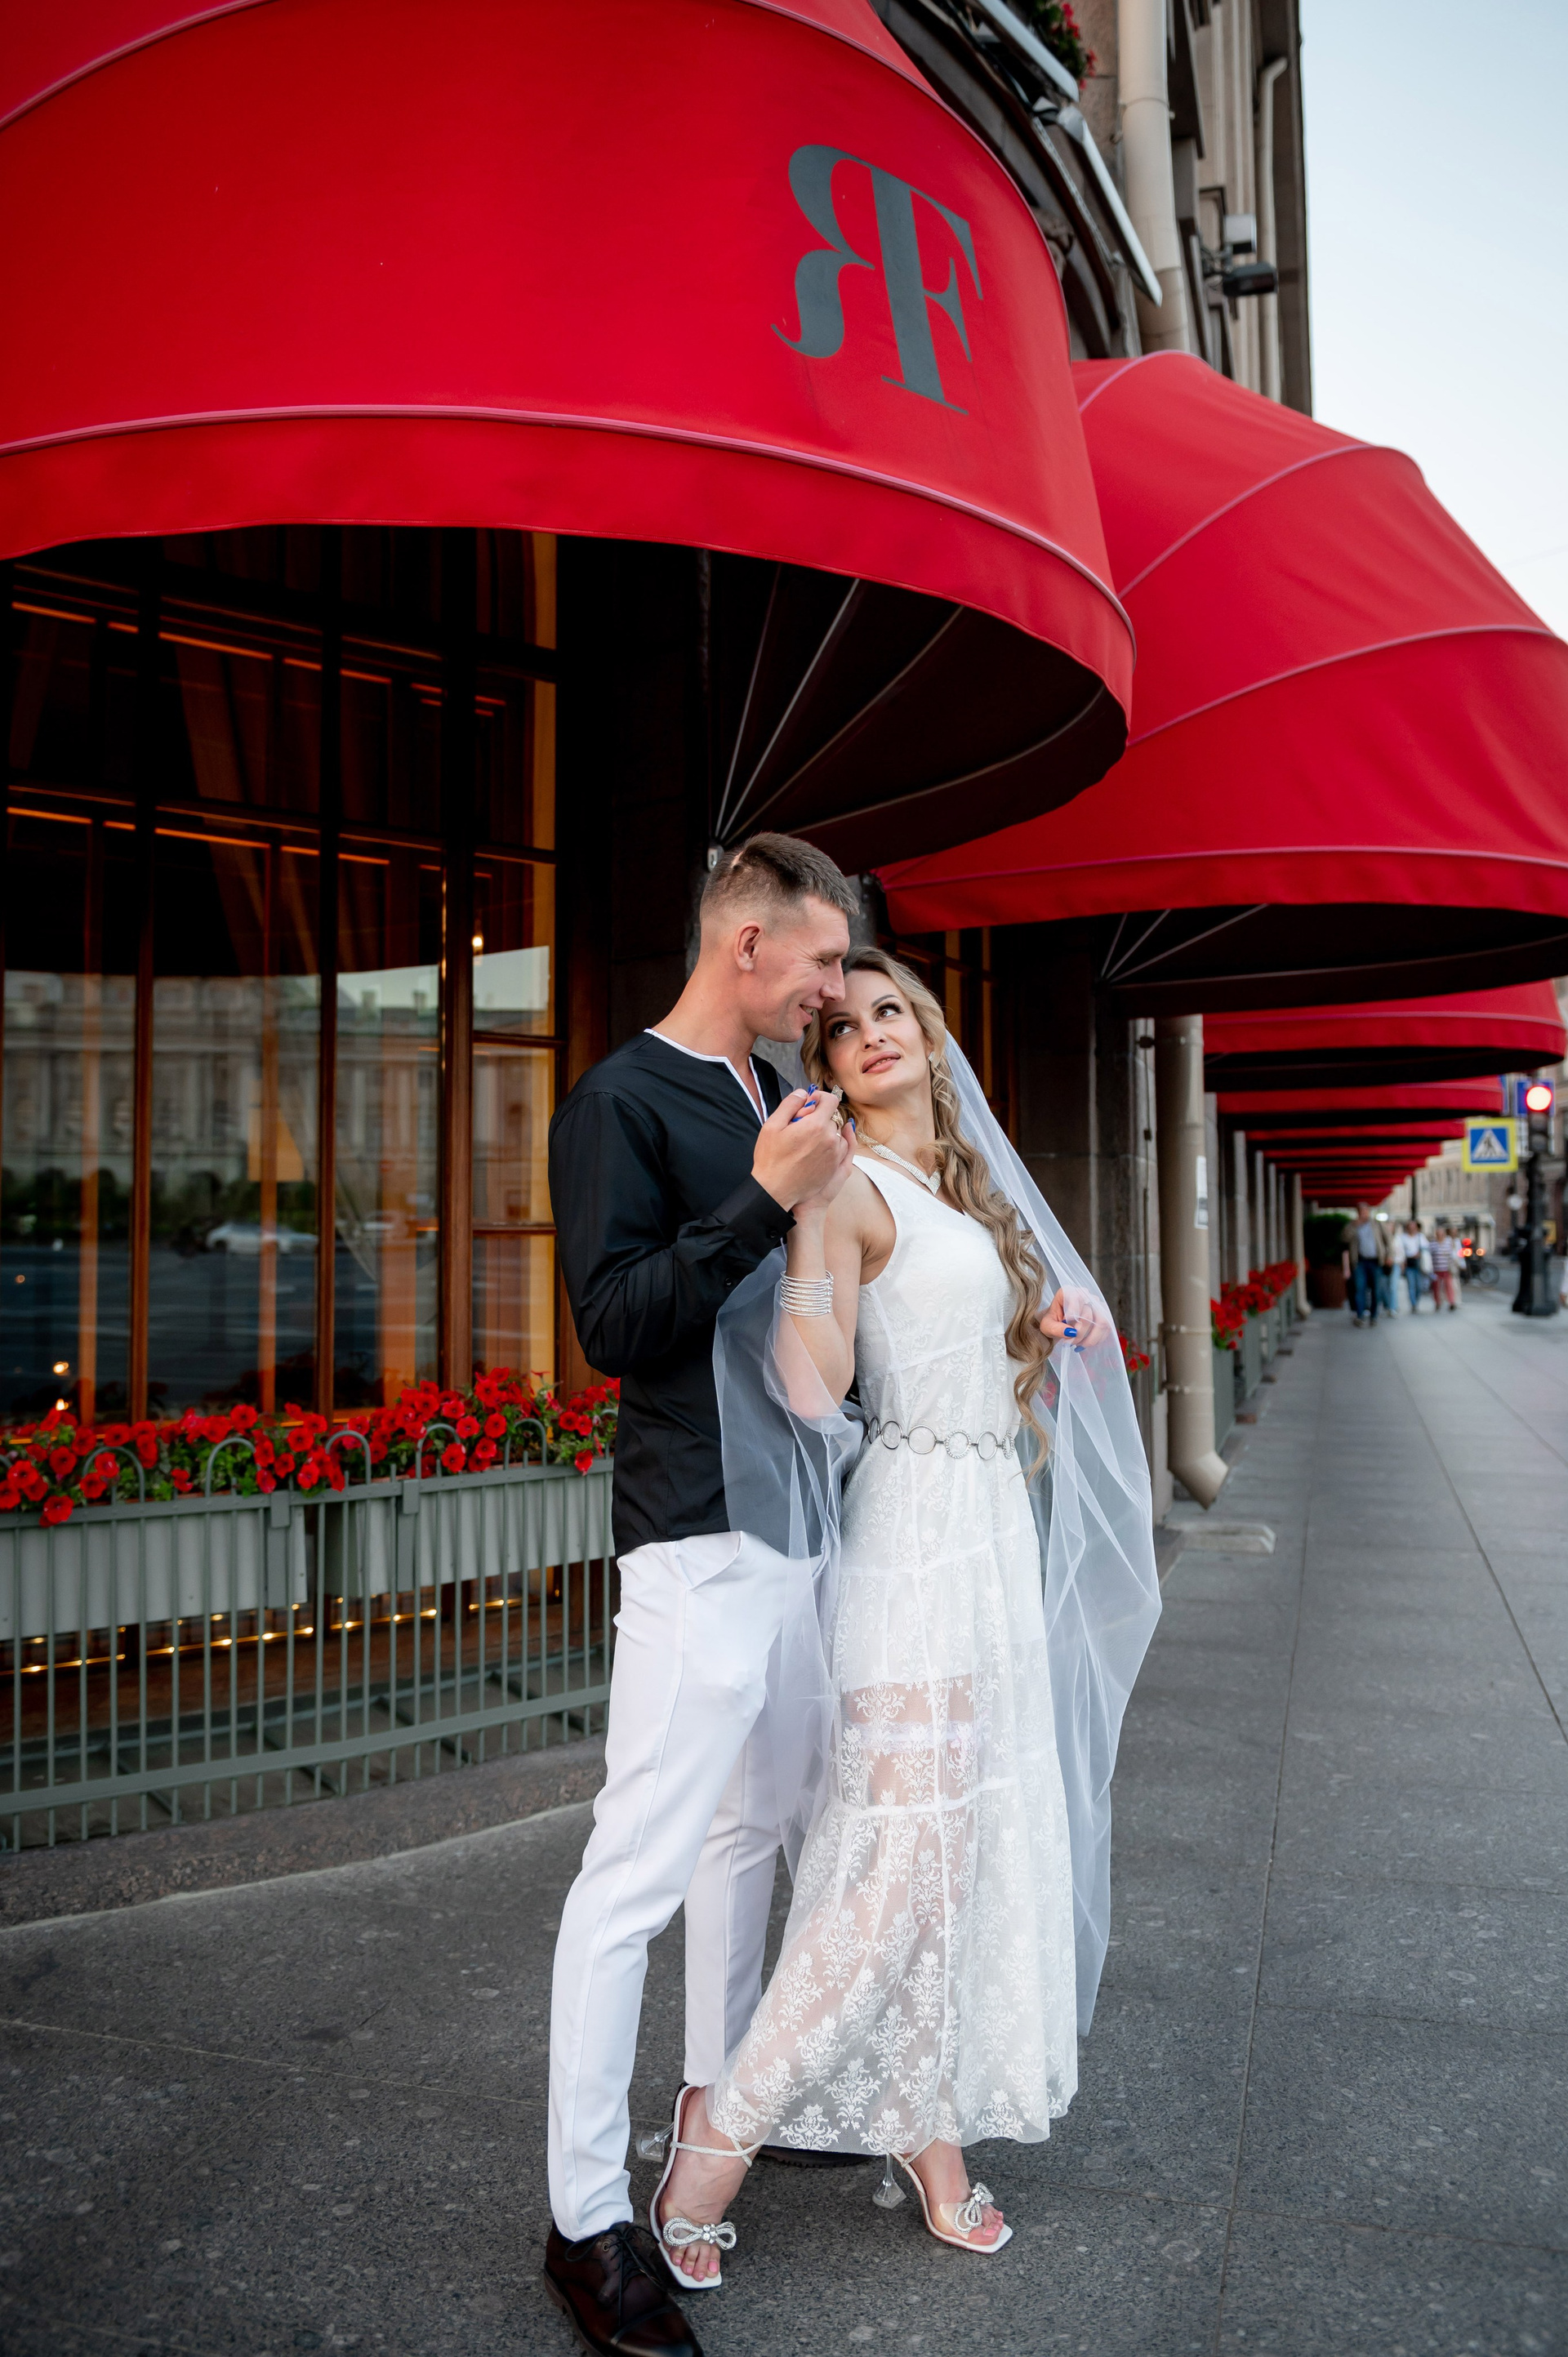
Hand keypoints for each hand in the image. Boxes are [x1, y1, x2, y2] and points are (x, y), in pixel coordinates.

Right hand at [753, 1088, 852, 1213]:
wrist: (776, 1190)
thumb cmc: (771, 1159)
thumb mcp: (772, 1126)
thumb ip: (790, 1104)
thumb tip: (803, 1093)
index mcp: (816, 1125)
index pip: (831, 1100)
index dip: (819, 1098)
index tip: (808, 1105)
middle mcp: (830, 1138)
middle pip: (832, 1117)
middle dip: (818, 1117)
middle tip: (800, 1126)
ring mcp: (835, 1154)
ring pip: (836, 1133)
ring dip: (825, 1132)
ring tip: (806, 1141)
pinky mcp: (835, 1167)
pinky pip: (839, 1148)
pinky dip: (830, 1145)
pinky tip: (814, 1151)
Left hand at [1039, 1284, 1108, 1351]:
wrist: (1058, 1326)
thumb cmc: (1052, 1323)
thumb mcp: (1047, 1327)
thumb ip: (1056, 1329)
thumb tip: (1071, 1332)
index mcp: (1067, 1292)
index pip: (1075, 1297)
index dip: (1073, 1312)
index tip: (1067, 1325)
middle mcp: (1084, 1295)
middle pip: (1089, 1313)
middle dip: (1080, 1333)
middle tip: (1070, 1342)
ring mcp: (1095, 1304)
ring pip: (1102, 1321)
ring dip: (1091, 1338)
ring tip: (1078, 1345)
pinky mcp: (1103, 1314)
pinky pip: (1107, 1327)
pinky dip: (1097, 1339)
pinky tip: (1085, 1344)